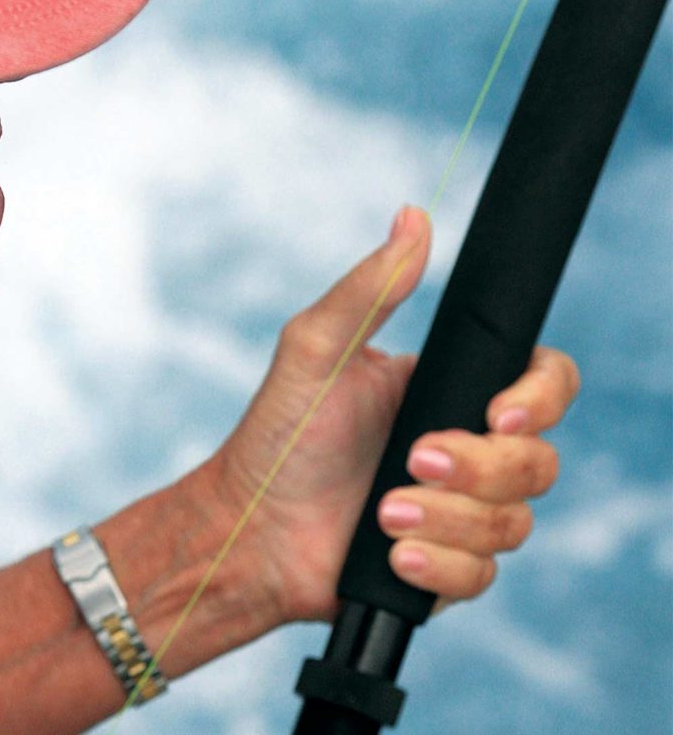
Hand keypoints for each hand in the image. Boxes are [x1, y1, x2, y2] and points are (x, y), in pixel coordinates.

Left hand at [212, 206, 579, 624]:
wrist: (249, 525)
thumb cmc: (278, 435)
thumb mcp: (316, 350)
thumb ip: (369, 288)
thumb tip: (413, 215)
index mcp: (447, 392)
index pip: (542, 383)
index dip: (541, 397)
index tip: (497, 412)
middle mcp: (466, 452)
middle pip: (539, 460)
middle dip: (479, 467)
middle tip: (411, 461)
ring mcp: (460, 514)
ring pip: (514, 522)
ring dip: (449, 519)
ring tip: (383, 511)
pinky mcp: (445, 569)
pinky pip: (482, 576)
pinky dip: (438, 566)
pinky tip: (392, 553)